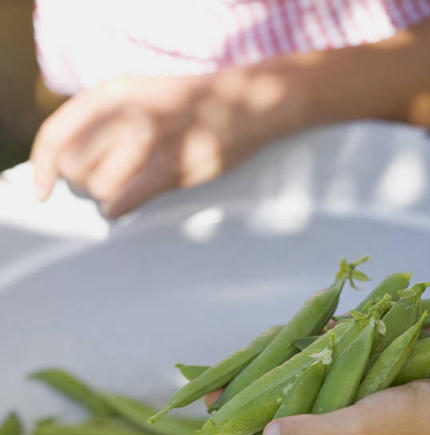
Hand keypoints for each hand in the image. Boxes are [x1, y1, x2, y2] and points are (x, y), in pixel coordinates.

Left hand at [31, 69, 296, 217]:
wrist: (247, 104)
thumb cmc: (191, 108)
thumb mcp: (139, 97)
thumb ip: (105, 121)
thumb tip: (71, 161)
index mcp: (113, 92)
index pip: (57, 134)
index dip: (43, 166)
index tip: (43, 189)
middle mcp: (125, 112)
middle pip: (74, 167)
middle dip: (83, 182)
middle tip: (104, 182)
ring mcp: (149, 139)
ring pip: (97, 187)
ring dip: (105, 196)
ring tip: (125, 189)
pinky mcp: (170, 166)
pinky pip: (123, 200)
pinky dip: (119, 208)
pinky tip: (127, 203)